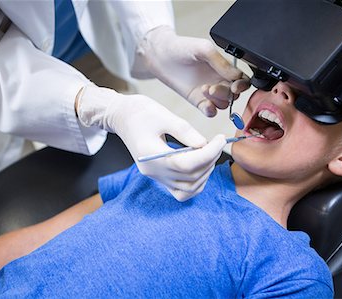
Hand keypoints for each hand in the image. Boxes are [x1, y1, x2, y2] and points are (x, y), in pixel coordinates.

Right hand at [76, 84, 226, 200]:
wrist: (121, 117)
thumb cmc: (140, 112)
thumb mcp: (163, 115)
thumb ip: (184, 131)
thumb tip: (204, 144)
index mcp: (151, 155)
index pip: (186, 164)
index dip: (208, 154)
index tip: (220, 139)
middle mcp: (153, 171)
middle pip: (189, 177)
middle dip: (209, 160)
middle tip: (216, 142)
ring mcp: (156, 176)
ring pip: (188, 189)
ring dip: (205, 173)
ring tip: (209, 152)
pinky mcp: (159, 176)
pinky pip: (181, 191)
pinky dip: (196, 183)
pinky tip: (201, 166)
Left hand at [136, 26, 250, 116]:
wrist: (160, 56)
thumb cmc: (181, 48)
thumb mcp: (204, 49)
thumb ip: (222, 62)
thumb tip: (237, 76)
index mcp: (224, 68)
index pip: (242, 80)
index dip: (242, 85)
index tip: (235, 86)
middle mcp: (218, 80)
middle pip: (234, 94)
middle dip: (226, 93)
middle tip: (212, 88)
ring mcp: (208, 92)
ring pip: (224, 104)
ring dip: (217, 101)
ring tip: (204, 90)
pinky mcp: (197, 101)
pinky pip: (211, 111)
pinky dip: (211, 111)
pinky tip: (205, 104)